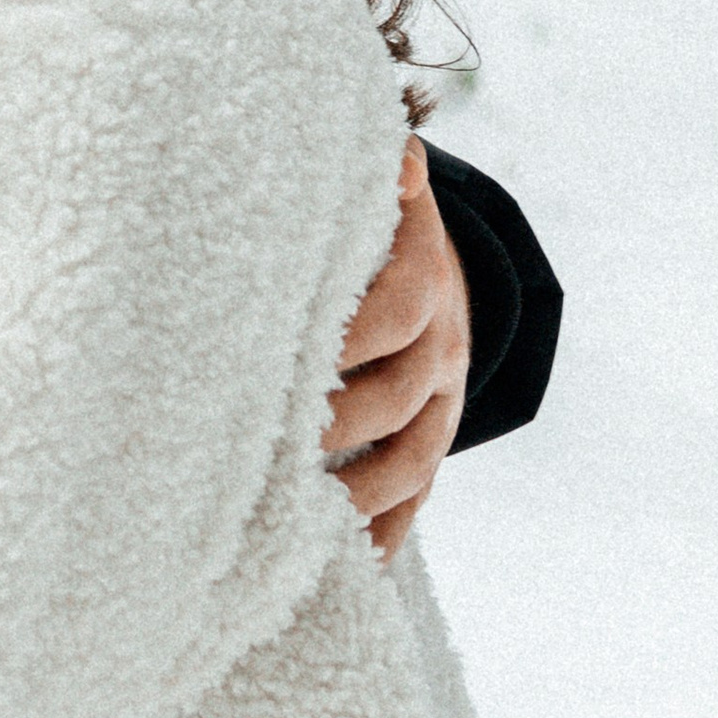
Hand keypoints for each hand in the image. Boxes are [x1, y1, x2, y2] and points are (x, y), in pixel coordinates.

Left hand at [324, 138, 469, 559]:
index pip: (391, 314)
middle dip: (338, 420)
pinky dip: (383, 535)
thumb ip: (386, 178)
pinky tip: (339, 563)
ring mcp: (442, 406)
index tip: (285, 354)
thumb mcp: (386, 195)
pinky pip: (417, 501)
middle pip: (399, 395)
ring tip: (297, 518)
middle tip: (271, 443)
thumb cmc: (379, 230)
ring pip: (412, 461)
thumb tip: (401, 154)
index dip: (344, 336)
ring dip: (359, 495)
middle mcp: (442, 351)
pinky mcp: (431, 448)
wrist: (446, 275)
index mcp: (425, 283)